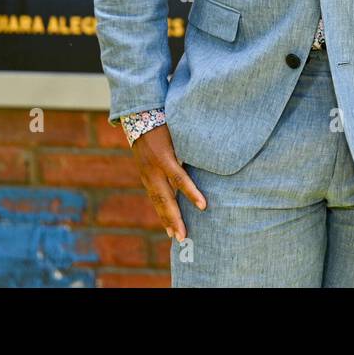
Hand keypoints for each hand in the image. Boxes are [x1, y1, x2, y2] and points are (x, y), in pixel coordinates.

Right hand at [131, 124, 205, 241]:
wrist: (139, 118)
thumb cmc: (166, 123)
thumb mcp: (179, 132)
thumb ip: (191, 146)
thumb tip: (214, 156)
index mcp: (164, 157)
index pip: (179, 178)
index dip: (191, 193)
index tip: (203, 206)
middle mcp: (153, 169)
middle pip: (165, 197)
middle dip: (174, 218)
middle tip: (183, 236)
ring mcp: (147, 174)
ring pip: (157, 201)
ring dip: (166, 220)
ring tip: (175, 236)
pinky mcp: (145, 176)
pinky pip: (153, 197)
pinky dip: (161, 211)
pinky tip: (167, 224)